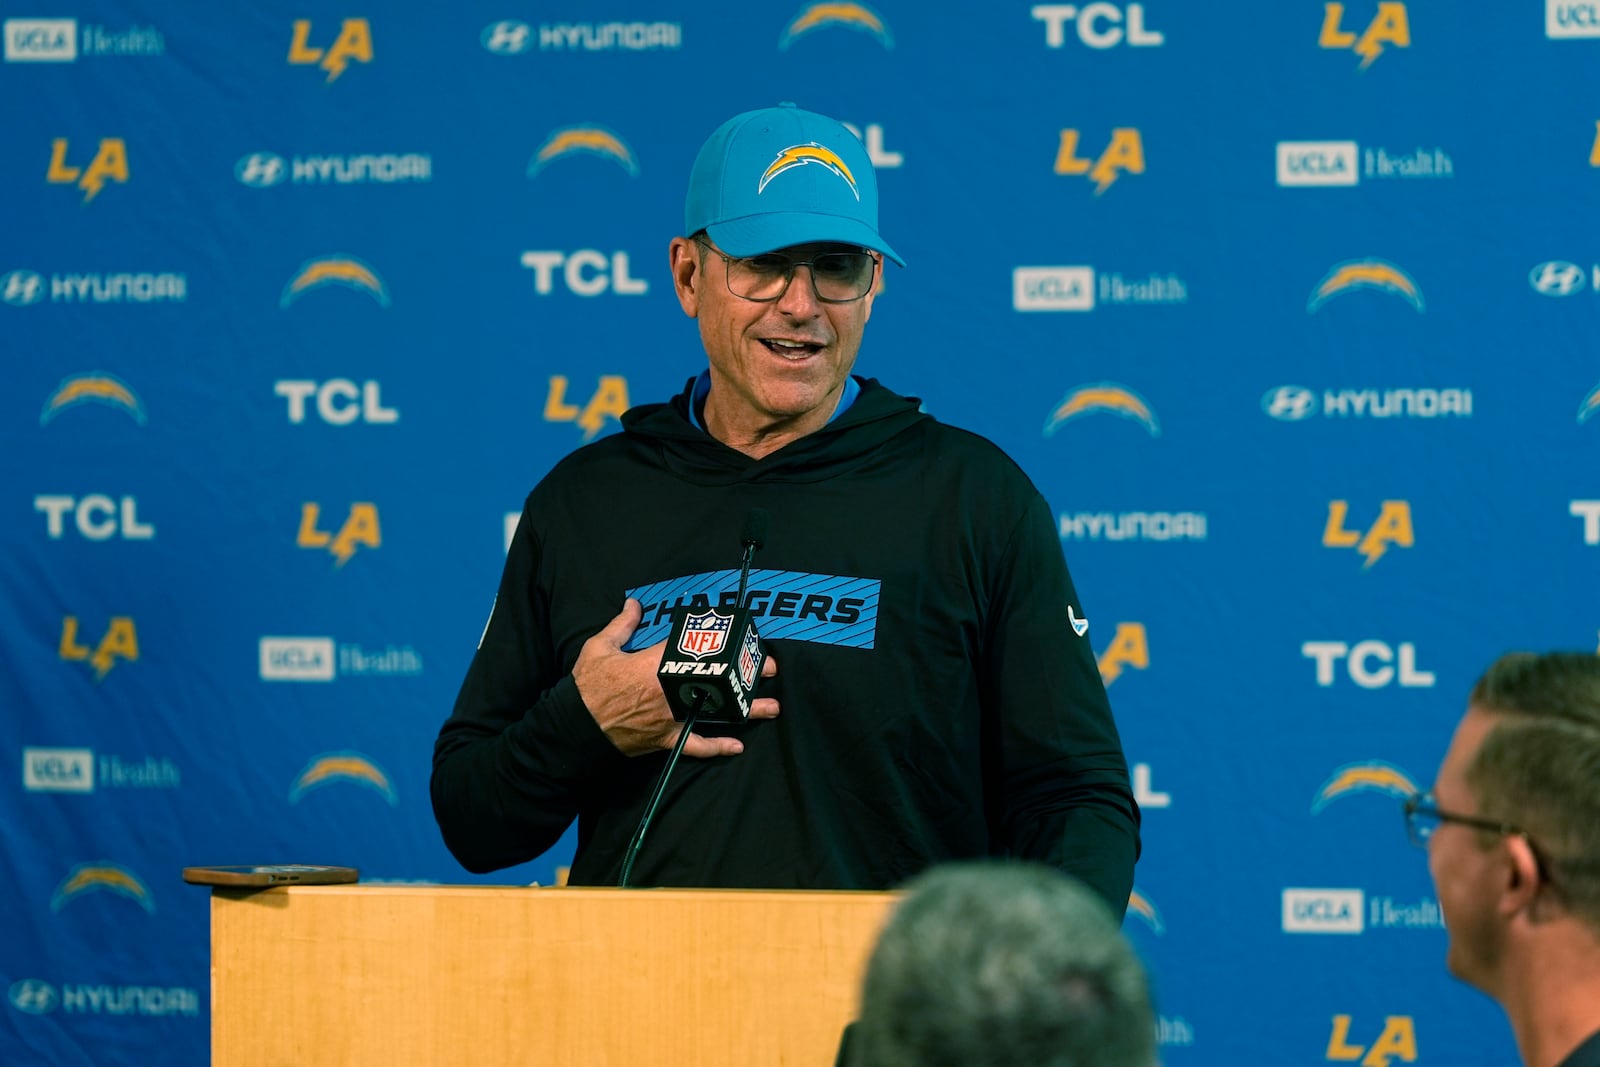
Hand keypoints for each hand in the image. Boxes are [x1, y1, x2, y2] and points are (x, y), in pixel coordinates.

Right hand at [571, 599, 778, 757]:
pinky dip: (716, 748)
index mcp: (653, 665)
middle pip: (716, 680)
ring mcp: (670, 718)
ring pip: (714, 713)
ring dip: (745, 710)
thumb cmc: (586, 687)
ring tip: (772, 707)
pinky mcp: (665, 739)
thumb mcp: (599, 648)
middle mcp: (669, 691)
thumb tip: (634, 603)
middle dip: (745, 674)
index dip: (718, 642)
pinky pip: (695, 745)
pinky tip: (738, 746)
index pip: (693, 649)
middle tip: (769, 667)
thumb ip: (621, 625)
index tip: (739, 637)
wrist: (573, 729)